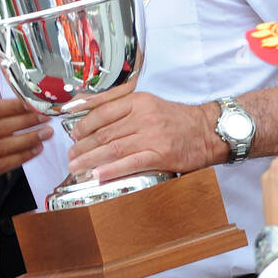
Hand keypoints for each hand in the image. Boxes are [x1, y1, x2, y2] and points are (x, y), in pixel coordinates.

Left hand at [66, 81, 219, 180]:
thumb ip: (123, 109)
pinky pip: (131, 163)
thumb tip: (90, 113)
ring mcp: (152, 136)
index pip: (103, 112)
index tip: (73, 135)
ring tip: (76, 167)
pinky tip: (97, 175)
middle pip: (105, 132)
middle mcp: (143, 116)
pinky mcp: (160, 155)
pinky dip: (112, 170)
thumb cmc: (176, 119)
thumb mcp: (149, 104)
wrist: (207, 131)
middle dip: (83, 146)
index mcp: (138, 101)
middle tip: (70, 156)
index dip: (84, 125)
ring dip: (90, 160)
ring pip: (113, 148)